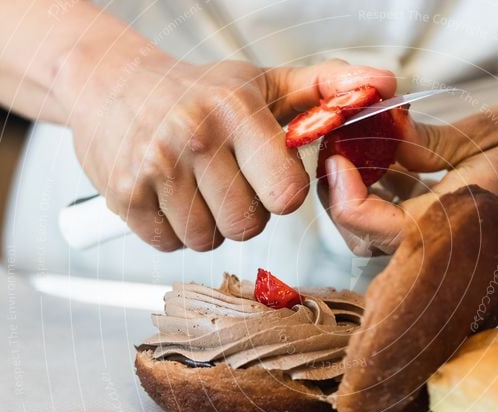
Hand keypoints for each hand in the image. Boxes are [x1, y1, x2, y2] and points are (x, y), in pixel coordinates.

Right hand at [57, 51, 395, 250]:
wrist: (109, 81)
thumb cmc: (201, 91)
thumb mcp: (266, 83)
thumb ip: (330, 89)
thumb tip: (387, 87)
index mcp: (237, 110)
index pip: (286, 193)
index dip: (284, 194)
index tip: (271, 177)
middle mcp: (194, 136)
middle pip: (248, 226)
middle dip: (246, 212)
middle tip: (229, 180)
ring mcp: (155, 167)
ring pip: (208, 240)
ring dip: (210, 223)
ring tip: (198, 186)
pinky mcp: (124, 195)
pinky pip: (170, 245)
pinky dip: (174, 229)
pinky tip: (170, 195)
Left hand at [319, 103, 497, 254]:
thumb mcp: (489, 129)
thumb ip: (428, 143)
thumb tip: (380, 140)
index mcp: (457, 215)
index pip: (374, 227)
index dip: (344, 195)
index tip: (338, 154)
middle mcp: (451, 243)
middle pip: (367, 241)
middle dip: (343, 199)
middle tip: (340, 151)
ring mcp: (453, 247)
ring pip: (382, 242)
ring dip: (361, 202)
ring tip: (363, 155)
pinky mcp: (455, 240)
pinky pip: (404, 233)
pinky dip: (386, 204)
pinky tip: (393, 167)